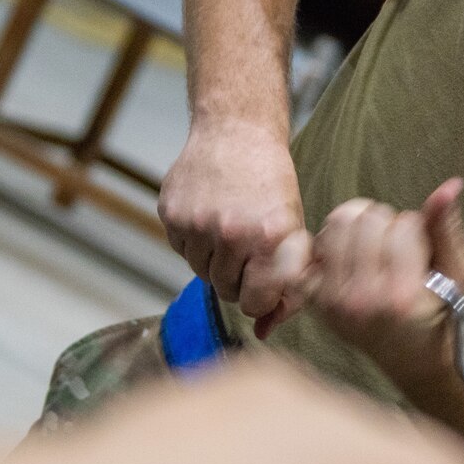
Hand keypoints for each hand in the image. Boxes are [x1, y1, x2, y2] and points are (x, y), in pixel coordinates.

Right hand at [159, 121, 312, 335]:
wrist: (236, 132)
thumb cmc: (271, 183)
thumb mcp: (292, 229)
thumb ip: (286, 285)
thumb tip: (263, 331)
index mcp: (269, 237)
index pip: (255, 302)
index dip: (261, 296)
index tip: (264, 279)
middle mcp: (231, 231)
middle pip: (226, 291)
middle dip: (238, 278)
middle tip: (248, 248)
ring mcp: (197, 223)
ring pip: (201, 273)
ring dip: (215, 260)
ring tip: (229, 228)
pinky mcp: (171, 214)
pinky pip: (181, 250)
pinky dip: (194, 242)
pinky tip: (209, 215)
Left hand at [310, 180, 463, 387]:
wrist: (413, 355)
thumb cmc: (439, 311)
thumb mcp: (455, 272)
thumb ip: (446, 228)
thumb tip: (449, 185)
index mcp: (402, 294)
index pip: (402, 224)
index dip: (414, 228)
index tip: (419, 250)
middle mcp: (362, 299)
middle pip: (365, 217)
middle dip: (384, 223)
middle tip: (392, 247)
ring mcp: (333, 300)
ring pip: (336, 222)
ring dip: (354, 228)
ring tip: (368, 249)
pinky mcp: (314, 300)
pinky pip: (293, 253)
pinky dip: (304, 245)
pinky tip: (329, 251)